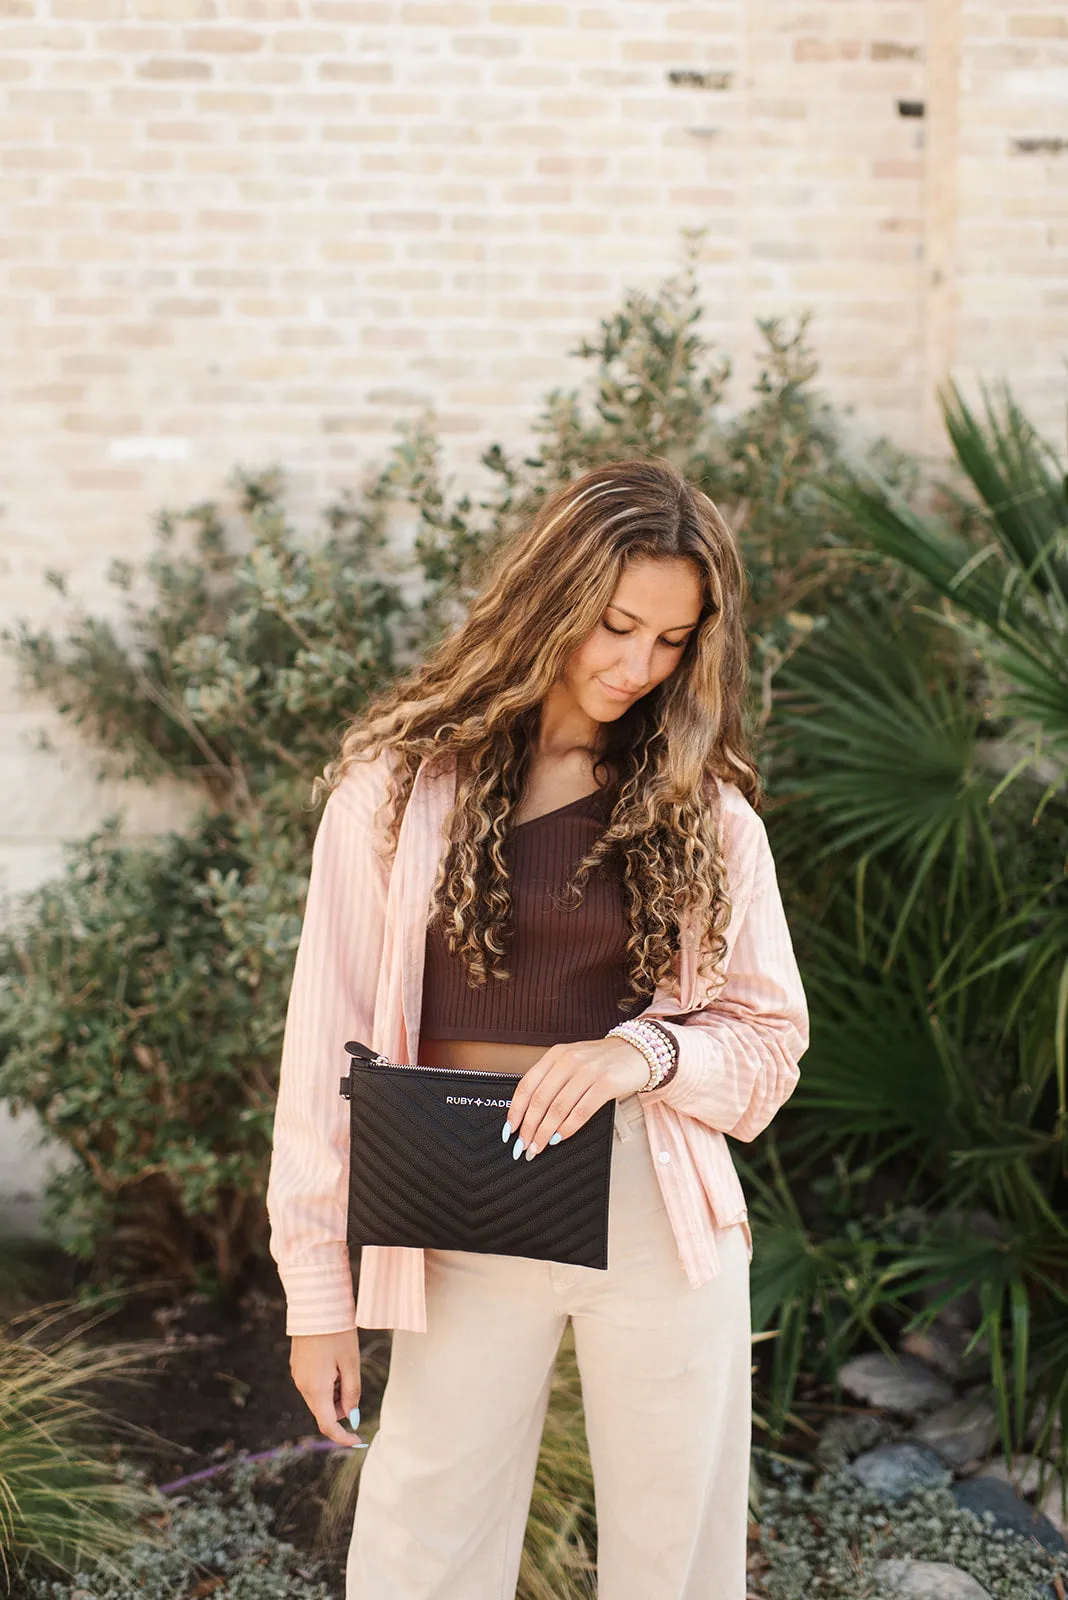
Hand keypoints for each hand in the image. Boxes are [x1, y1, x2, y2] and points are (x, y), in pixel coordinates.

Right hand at [289, 1329, 365, 1447]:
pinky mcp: (297, 1365)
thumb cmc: (337, 1333)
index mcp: (316, 1389)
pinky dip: (326, 1384)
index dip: (343, 1437)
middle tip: (354, 1388)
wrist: (315, 1305)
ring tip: (345, 1368)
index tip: (359, 1440)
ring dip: (334, 1395)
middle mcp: (303, 1386)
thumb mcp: (351, 1363)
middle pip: (323, 1412)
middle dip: (341, 1409)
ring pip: (318, 1398)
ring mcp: (297, 1375)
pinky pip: (312, 1385)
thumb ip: (352, 1393)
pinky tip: (335, 1363)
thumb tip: (352, 1416)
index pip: (328, 1425)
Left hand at [503, 1037, 649, 1160]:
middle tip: (522, 1147)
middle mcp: (569, 1061)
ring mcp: (588, 1071)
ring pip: (558, 1108)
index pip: (527, 1085)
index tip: (509, 1130)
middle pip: (540, 1100)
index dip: (515, 1110)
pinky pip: (581, 1111)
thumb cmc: (603, 1061)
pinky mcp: (606, 1084)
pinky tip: (559, 1139)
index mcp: (556, 1055)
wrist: (639, 1051)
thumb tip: (530, 1113)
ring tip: (538, 1148)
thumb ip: (552, 1080)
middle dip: (528, 1128)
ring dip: (544, 1133)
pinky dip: (567, 1128)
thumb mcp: (573, 1061)